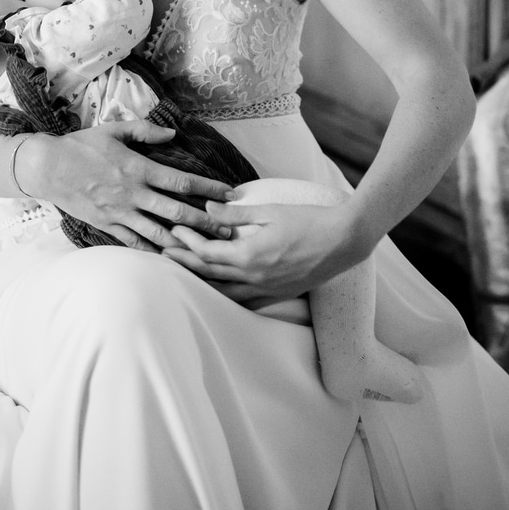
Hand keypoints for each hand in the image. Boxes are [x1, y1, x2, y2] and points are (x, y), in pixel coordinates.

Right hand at [17, 120, 236, 252]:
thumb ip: (145, 131)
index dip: (208, 188)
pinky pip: (134, 243)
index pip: (181, 181)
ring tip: (207, 251)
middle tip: (229, 231)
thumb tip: (172, 133)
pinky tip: (171, 260)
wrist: (47, 167)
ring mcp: (120, 213)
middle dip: (206, 222)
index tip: (229, 193)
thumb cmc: (81, 146)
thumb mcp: (114, 130)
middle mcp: (133, 194)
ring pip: (158, 233)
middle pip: (176, 212)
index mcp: (138, 169)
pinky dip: (153, 252)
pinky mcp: (107, 225)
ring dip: (185, 242)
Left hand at [162, 196, 372, 305]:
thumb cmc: (309, 220)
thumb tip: (208, 207)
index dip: (187, 243)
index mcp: (250, 255)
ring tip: (183, 274)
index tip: (174, 232)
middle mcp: (255, 277)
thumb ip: (236, 212)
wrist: (344, 240)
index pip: (208, 253)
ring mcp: (267, 290)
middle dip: (185, 263)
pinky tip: (218, 291)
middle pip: (210, 274)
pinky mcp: (278, 294)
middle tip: (164, 255)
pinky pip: (245, 301)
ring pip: (223, 293)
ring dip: (201, 282)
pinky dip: (226, 295)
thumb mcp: (270, 211)